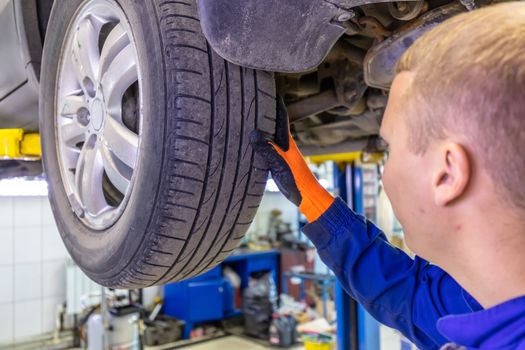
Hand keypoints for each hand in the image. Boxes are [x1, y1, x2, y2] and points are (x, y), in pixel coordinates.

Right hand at [250, 97, 333, 221]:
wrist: (309, 199)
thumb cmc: (298, 184)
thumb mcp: (281, 166)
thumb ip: (268, 151)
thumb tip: (254, 134)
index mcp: (287, 142)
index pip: (281, 117)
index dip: (275, 103)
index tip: (268, 90)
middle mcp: (285, 145)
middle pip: (274, 124)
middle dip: (266, 113)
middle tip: (252, 102)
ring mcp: (283, 154)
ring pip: (271, 136)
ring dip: (262, 128)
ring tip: (250, 120)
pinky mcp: (280, 164)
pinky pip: (268, 148)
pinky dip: (261, 143)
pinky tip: (254, 146)